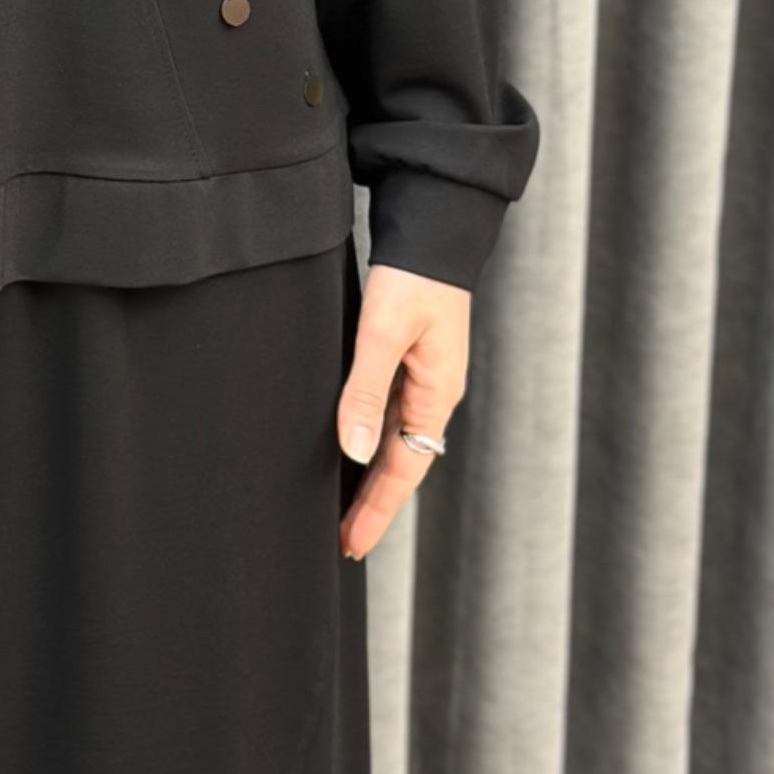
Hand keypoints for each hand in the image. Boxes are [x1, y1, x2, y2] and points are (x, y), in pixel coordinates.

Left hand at [335, 262, 469, 559]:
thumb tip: (352, 450)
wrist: (432, 228)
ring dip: (368, 475)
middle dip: (372, 503)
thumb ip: (365, 389)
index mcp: (435, 394)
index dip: (376, 509)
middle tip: (340, 542)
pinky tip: (347, 448)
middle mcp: (432, 393)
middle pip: (400, 463)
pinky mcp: (407, 359)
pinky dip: (368, 439)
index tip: (350, 545)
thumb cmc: (413, 278)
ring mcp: (421, 377)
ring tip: (338, 507)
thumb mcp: (383, 332)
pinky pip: (387, 413)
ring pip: (393, 441)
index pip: (403, 469)